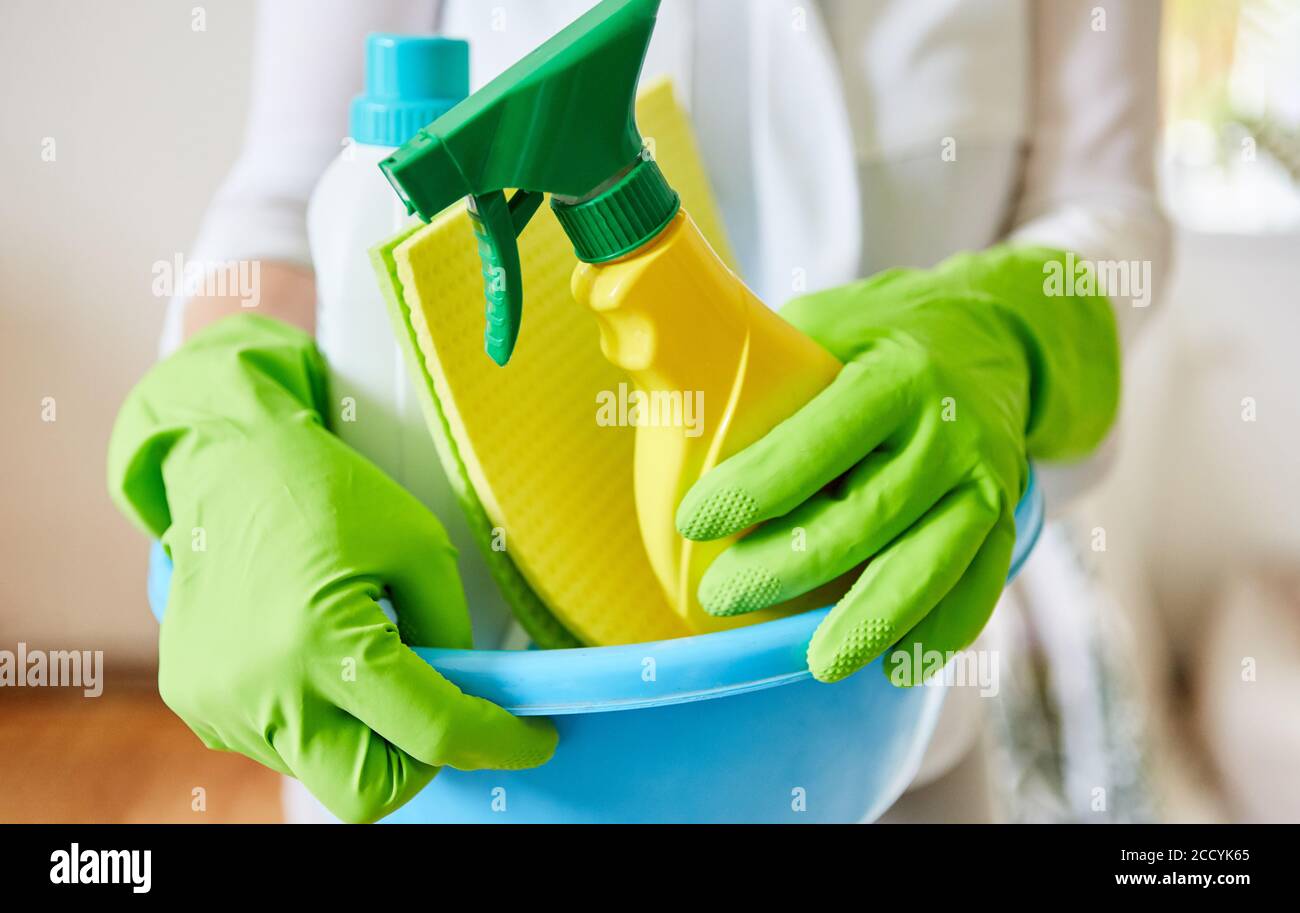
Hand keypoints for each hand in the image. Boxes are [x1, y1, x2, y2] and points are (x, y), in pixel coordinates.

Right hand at [109, 314, 555, 821]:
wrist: (225, 467)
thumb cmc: (328, 493)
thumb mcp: (420, 547)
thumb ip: (449, 632)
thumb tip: (470, 694)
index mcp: (324, 641)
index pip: (431, 732)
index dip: (498, 741)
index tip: (532, 739)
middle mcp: (266, 690)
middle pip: (367, 794)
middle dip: (417, 764)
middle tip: (438, 712)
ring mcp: (224, 706)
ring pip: (324, 771)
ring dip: (364, 736)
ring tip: (365, 658)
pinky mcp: (200, 706)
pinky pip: (281, 744)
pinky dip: (317, 718)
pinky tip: (314, 655)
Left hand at [676, 247, 1118, 683]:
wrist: (991, 333)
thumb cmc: (878, 335)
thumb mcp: (821, 322)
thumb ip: (761, 362)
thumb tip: (666, 396)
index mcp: (895, 375)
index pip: (821, 441)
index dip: (757, 486)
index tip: (694, 519)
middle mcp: (948, 430)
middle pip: (868, 516)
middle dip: (791, 565)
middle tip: (722, 594)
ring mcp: (985, 479)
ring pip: (931, 563)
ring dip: (874, 618)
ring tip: (819, 661)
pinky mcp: (1004, 516)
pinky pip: (978, 585)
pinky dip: (941, 629)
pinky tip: (897, 662)